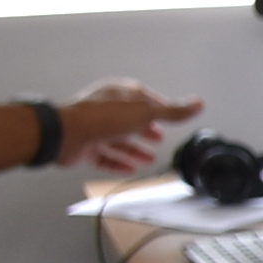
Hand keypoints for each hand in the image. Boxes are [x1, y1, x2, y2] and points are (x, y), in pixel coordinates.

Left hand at [61, 80, 202, 172]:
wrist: (65, 134)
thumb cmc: (99, 117)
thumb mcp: (145, 112)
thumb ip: (173, 111)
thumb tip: (197, 103)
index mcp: (119, 93)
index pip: (144, 98)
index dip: (159, 109)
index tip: (170, 117)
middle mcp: (105, 109)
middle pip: (131, 120)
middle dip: (146, 131)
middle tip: (158, 138)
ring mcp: (94, 128)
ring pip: (118, 140)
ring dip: (135, 150)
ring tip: (148, 158)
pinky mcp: (85, 146)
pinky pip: (105, 157)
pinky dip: (118, 163)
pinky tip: (129, 168)